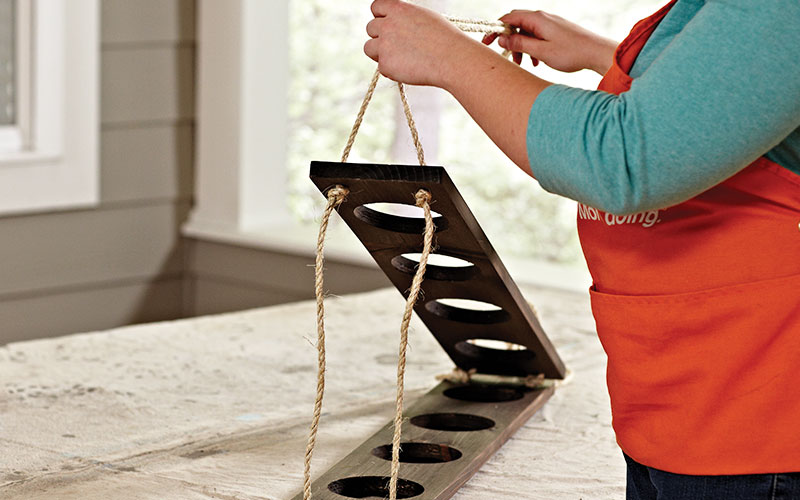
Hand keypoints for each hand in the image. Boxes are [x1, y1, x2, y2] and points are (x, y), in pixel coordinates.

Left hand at [364, 0, 469, 87]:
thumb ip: (404, 19)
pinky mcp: (385, 64)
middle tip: (397, 46)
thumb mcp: (423, 18)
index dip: (380, 17)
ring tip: (400, 58)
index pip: (376, 7)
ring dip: (380, 53)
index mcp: (398, 9)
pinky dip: (391, 69)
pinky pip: (381, 66)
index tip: (386, 25)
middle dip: (380, 36)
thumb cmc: (444, 39)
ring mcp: (384, 45)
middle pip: (370, 28)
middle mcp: (387, 25)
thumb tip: (395, 26)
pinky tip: (408, 69)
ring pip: (369, 48)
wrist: (451, 59)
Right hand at [482, 10, 617, 74]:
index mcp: (537, 19)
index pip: (509, 19)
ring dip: (520, 47)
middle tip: (502, 54)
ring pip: (527, 33)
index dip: (495, 30)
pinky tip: (536, 62)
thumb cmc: (571, 52)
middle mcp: (543, 18)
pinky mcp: (556, 31)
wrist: (597, 53)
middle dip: (507, 40)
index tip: (486, 42)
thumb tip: (502, 39)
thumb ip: (520, 45)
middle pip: (516, 25)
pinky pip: (537, 37)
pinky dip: (532, 48)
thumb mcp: (541, 51)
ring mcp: (550, 24)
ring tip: (522, 63)